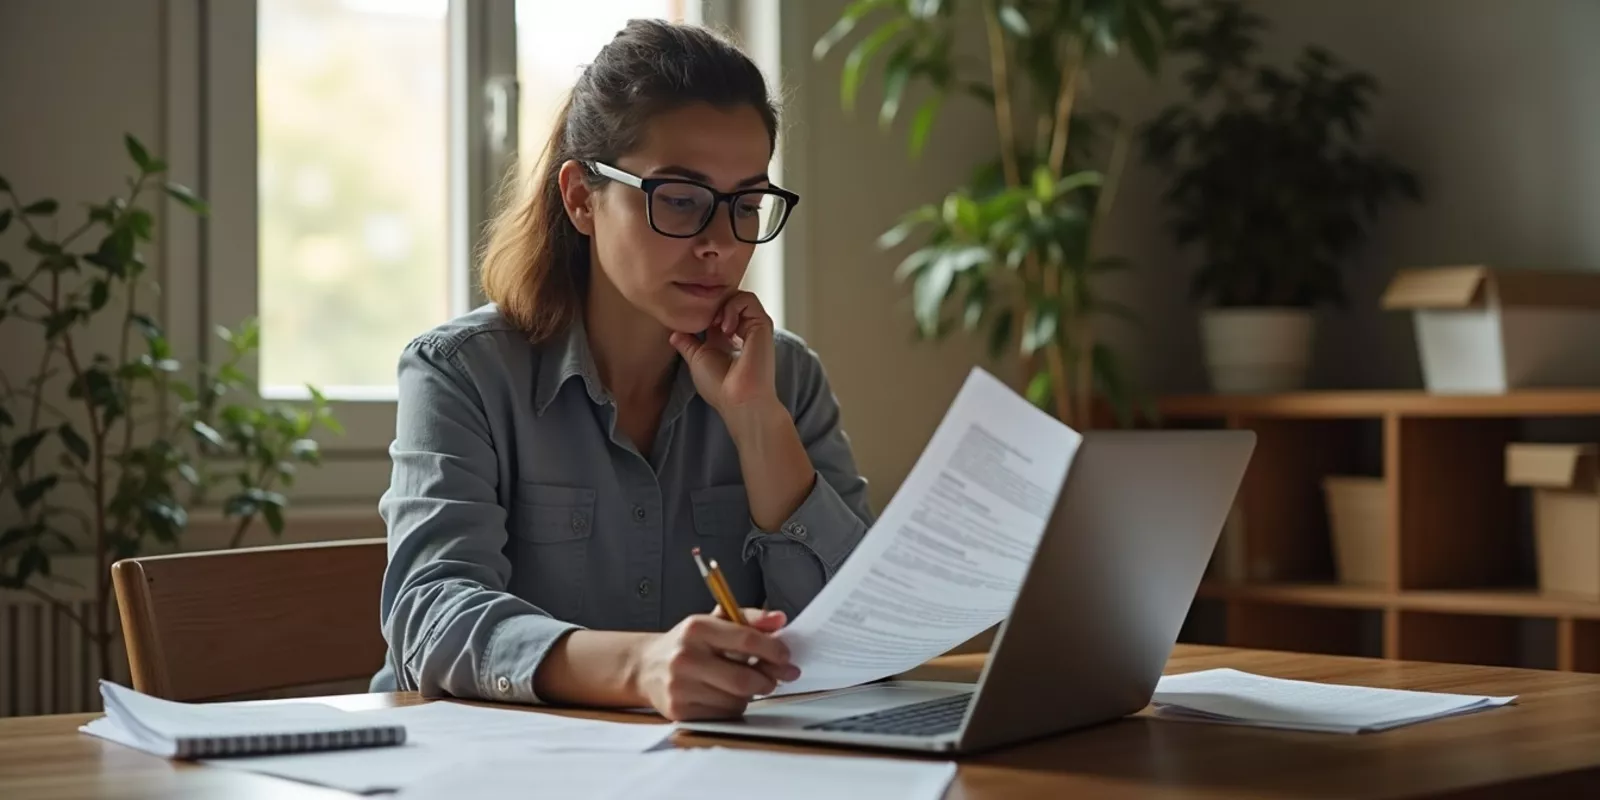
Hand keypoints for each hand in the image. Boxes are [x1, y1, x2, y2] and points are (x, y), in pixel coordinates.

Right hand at [629, 608, 799, 720]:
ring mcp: (680, 686)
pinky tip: (723, 695)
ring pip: (736, 700)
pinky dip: (733, 707)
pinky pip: (723, 715)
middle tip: (774, 678)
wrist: (646, 667)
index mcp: (697, 628)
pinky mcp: (679, 710)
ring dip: (749, 695)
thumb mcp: (714, 622)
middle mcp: (685, 657)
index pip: (747, 640)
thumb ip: (749, 618)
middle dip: (767, 680)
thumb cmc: (687, 644)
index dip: (774, 650)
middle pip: (744, 679)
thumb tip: (780, 619)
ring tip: (741, 683)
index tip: (786, 656)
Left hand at [668, 292, 779, 418]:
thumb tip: (674, 332)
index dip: (703, 309)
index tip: (691, 321)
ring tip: (716, 325)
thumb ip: (687, 343)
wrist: (737, 399)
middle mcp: (742, 329)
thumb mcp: (696, 358)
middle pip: (728, 299)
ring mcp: (754, 326)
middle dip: (713, 304)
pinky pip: (748, 299)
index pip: (718, 310)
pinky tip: (725, 327)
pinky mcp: (762, 324)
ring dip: (723, 305)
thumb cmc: (719, 386)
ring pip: (738, 295)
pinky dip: (733, 307)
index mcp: (728, 337)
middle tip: (705, 322)